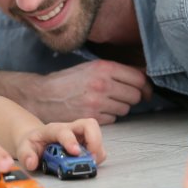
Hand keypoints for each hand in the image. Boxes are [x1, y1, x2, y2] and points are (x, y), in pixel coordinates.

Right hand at [0, 61, 151, 124]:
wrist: (42, 95)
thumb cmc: (67, 81)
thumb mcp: (90, 68)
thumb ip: (115, 71)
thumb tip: (143, 75)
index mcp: (104, 68)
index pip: (138, 78)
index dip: (145, 86)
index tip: (145, 91)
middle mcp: (102, 84)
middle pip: (135, 95)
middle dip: (132, 97)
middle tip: (121, 97)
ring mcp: (98, 102)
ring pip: (125, 109)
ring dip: (119, 108)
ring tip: (104, 103)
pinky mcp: (92, 117)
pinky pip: (113, 119)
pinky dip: (108, 117)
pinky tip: (96, 111)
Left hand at [14, 118, 105, 171]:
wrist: (38, 142)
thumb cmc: (33, 144)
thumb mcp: (24, 149)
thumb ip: (26, 155)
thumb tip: (31, 163)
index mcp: (53, 129)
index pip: (64, 131)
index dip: (71, 141)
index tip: (75, 152)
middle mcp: (70, 129)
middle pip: (89, 124)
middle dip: (94, 140)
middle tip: (91, 157)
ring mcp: (80, 136)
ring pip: (98, 135)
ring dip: (97, 151)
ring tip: (89, 163)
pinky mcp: (87, 143)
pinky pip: (99, 148)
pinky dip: (97, 157)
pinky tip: (87, 163)